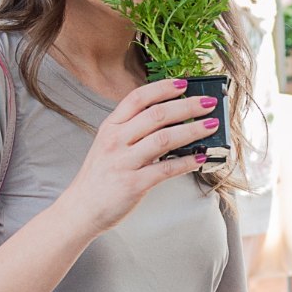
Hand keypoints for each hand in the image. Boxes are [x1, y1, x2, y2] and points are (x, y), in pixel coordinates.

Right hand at [58, 78, 218, 235]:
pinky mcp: (133, 184)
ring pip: (165, 139)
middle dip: (187, 106)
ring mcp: (124, 162)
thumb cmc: (100, 177)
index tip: (184, 83)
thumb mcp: (109, 145)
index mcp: (110, 127)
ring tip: (211, 125)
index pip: (138, 98)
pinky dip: (186, 162)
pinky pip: (166, 169)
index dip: (162, 88)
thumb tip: (170, 118)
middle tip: (208, 103)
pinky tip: (200, 157)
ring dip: (193, 130)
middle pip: (157, 115)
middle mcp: (116, 141)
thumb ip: (133, 130)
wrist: (81, 209)